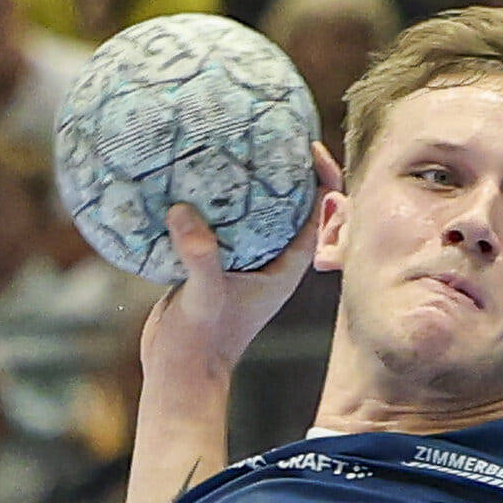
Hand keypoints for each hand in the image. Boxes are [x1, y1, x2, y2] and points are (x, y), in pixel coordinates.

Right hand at [139, 144, 337, 382]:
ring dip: (245, 180)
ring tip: (230, 141)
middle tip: (269, 130)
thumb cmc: (201, 342)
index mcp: (284, 268)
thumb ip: (198, 257)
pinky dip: (209, 199)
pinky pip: (218, 221)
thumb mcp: (203, 298)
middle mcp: (268, 260)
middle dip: (284, 169)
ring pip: (252, 210)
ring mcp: (241, 260)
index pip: (320, 216)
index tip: (308, 146)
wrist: (179, 372)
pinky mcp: (213, 261)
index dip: (322, 180)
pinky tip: (186, 175)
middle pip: (288, 204)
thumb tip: (182, 211)